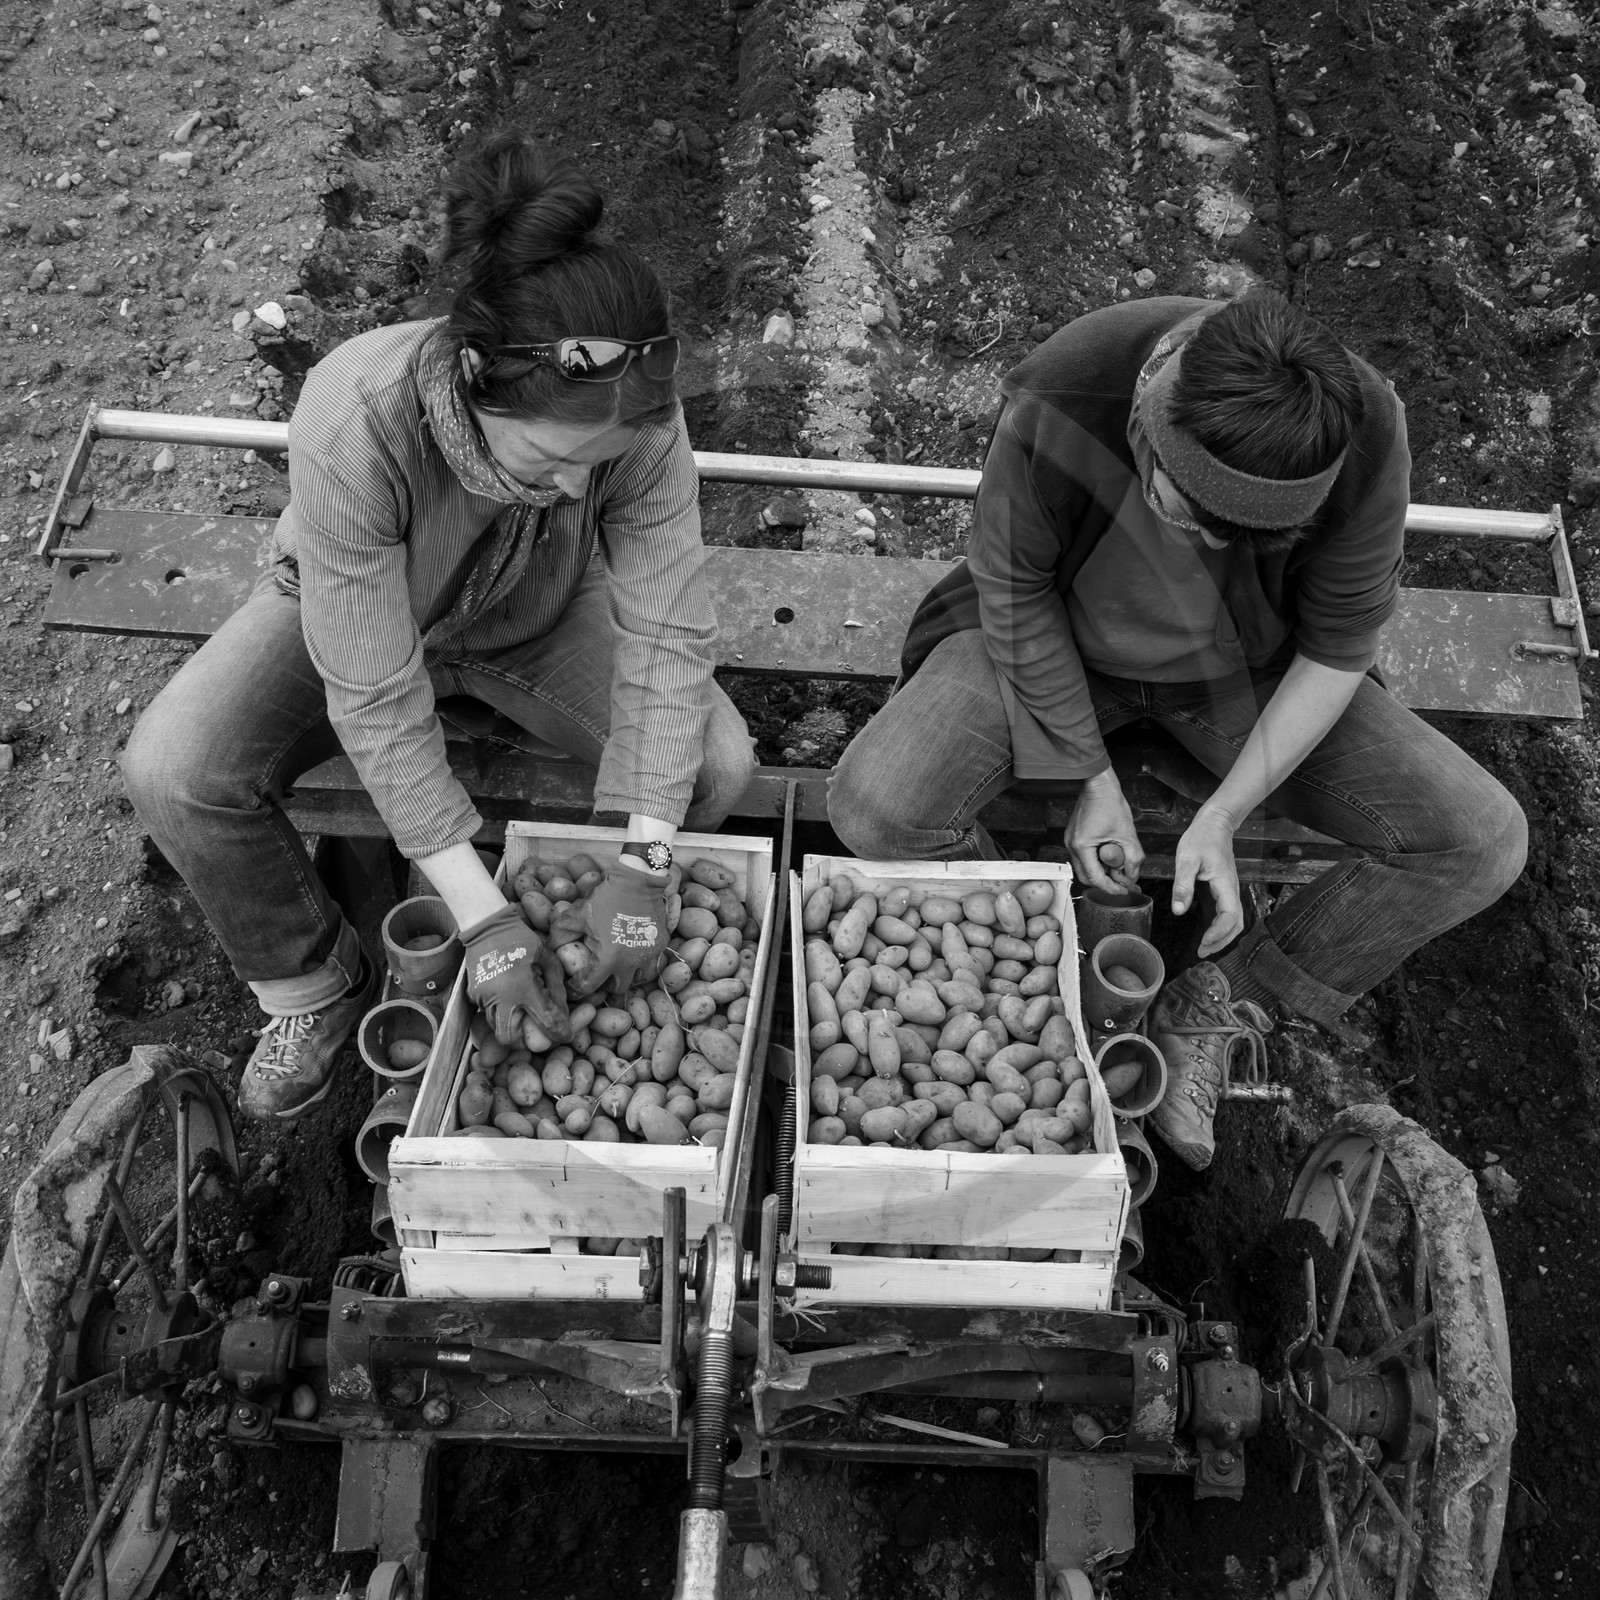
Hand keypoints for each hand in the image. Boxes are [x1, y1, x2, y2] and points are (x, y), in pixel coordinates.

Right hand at [461, 905, 571, 1045]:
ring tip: (519, 1011)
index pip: (546, 1021)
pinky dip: (498, 1010)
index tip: (564, 1035)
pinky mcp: (473, 994)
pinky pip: (486, 1012)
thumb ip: (556, 986)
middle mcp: (502, 999)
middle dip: (521, 1041)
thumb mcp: (547, 958)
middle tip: (532, 1031)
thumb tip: (562, 1010)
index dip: (559, 1032)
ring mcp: (484, 998)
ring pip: (495, 1027)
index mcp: (524, 989)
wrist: (487, 926)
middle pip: (509, 1039)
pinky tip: (506, 996)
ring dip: (509, 1025)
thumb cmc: (522, 939)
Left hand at [558, 861, 669, 999]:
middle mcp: (631, 963)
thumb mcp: (578, 914)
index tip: (571, 987)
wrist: (638, 880)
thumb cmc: (605, 897)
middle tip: (598, 977)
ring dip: (627, 975)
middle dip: (606, 987)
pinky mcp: (660, 945)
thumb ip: (561, 934)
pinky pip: (650, 959)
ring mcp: (648, 955)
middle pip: (618, 989)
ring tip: (618, 966)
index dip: (576, 989)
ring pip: (639, 977)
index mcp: (609, 959)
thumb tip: (551, 948)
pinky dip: (640, 959)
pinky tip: (632, 948)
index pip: (589, 986)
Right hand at [1066, 769, 1143, 893]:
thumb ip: (1133, 857)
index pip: (1095, 878)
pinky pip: (1084, 857)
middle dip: (1105, 883)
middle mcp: (1071, 846)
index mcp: (1082, 847)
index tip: (1123, 891)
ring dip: (1101, 872)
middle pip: (1086, 877)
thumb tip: (1132, 875)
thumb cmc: (1109, 803)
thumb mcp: (1127, 833)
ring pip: (1085, 867)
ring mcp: (1071, 841)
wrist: (1097, 784)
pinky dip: (1097, 861)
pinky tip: (1110, 857)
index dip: (1111, 888)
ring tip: (1119, 870)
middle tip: (1122, 884)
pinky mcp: (1075, 837)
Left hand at [1172, 805, 1243, 958]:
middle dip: (1222, 941)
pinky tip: (1208, 933)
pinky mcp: (1224, 890)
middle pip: (1236, 924)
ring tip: (1205, 948)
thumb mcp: (1187, 859)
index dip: (1218, 933)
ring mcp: (1230, 891)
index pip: (1229, 916)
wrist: (1214, 824)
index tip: (1204, 943)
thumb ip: (1183, 885)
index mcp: (1225, 884)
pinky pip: (1227, 914)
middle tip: (1203, 952)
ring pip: (1234, 921)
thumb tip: (1178, 911)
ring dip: (1222, 936)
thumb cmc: (1201, 838)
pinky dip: (1220, 927)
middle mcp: (1232, 890)